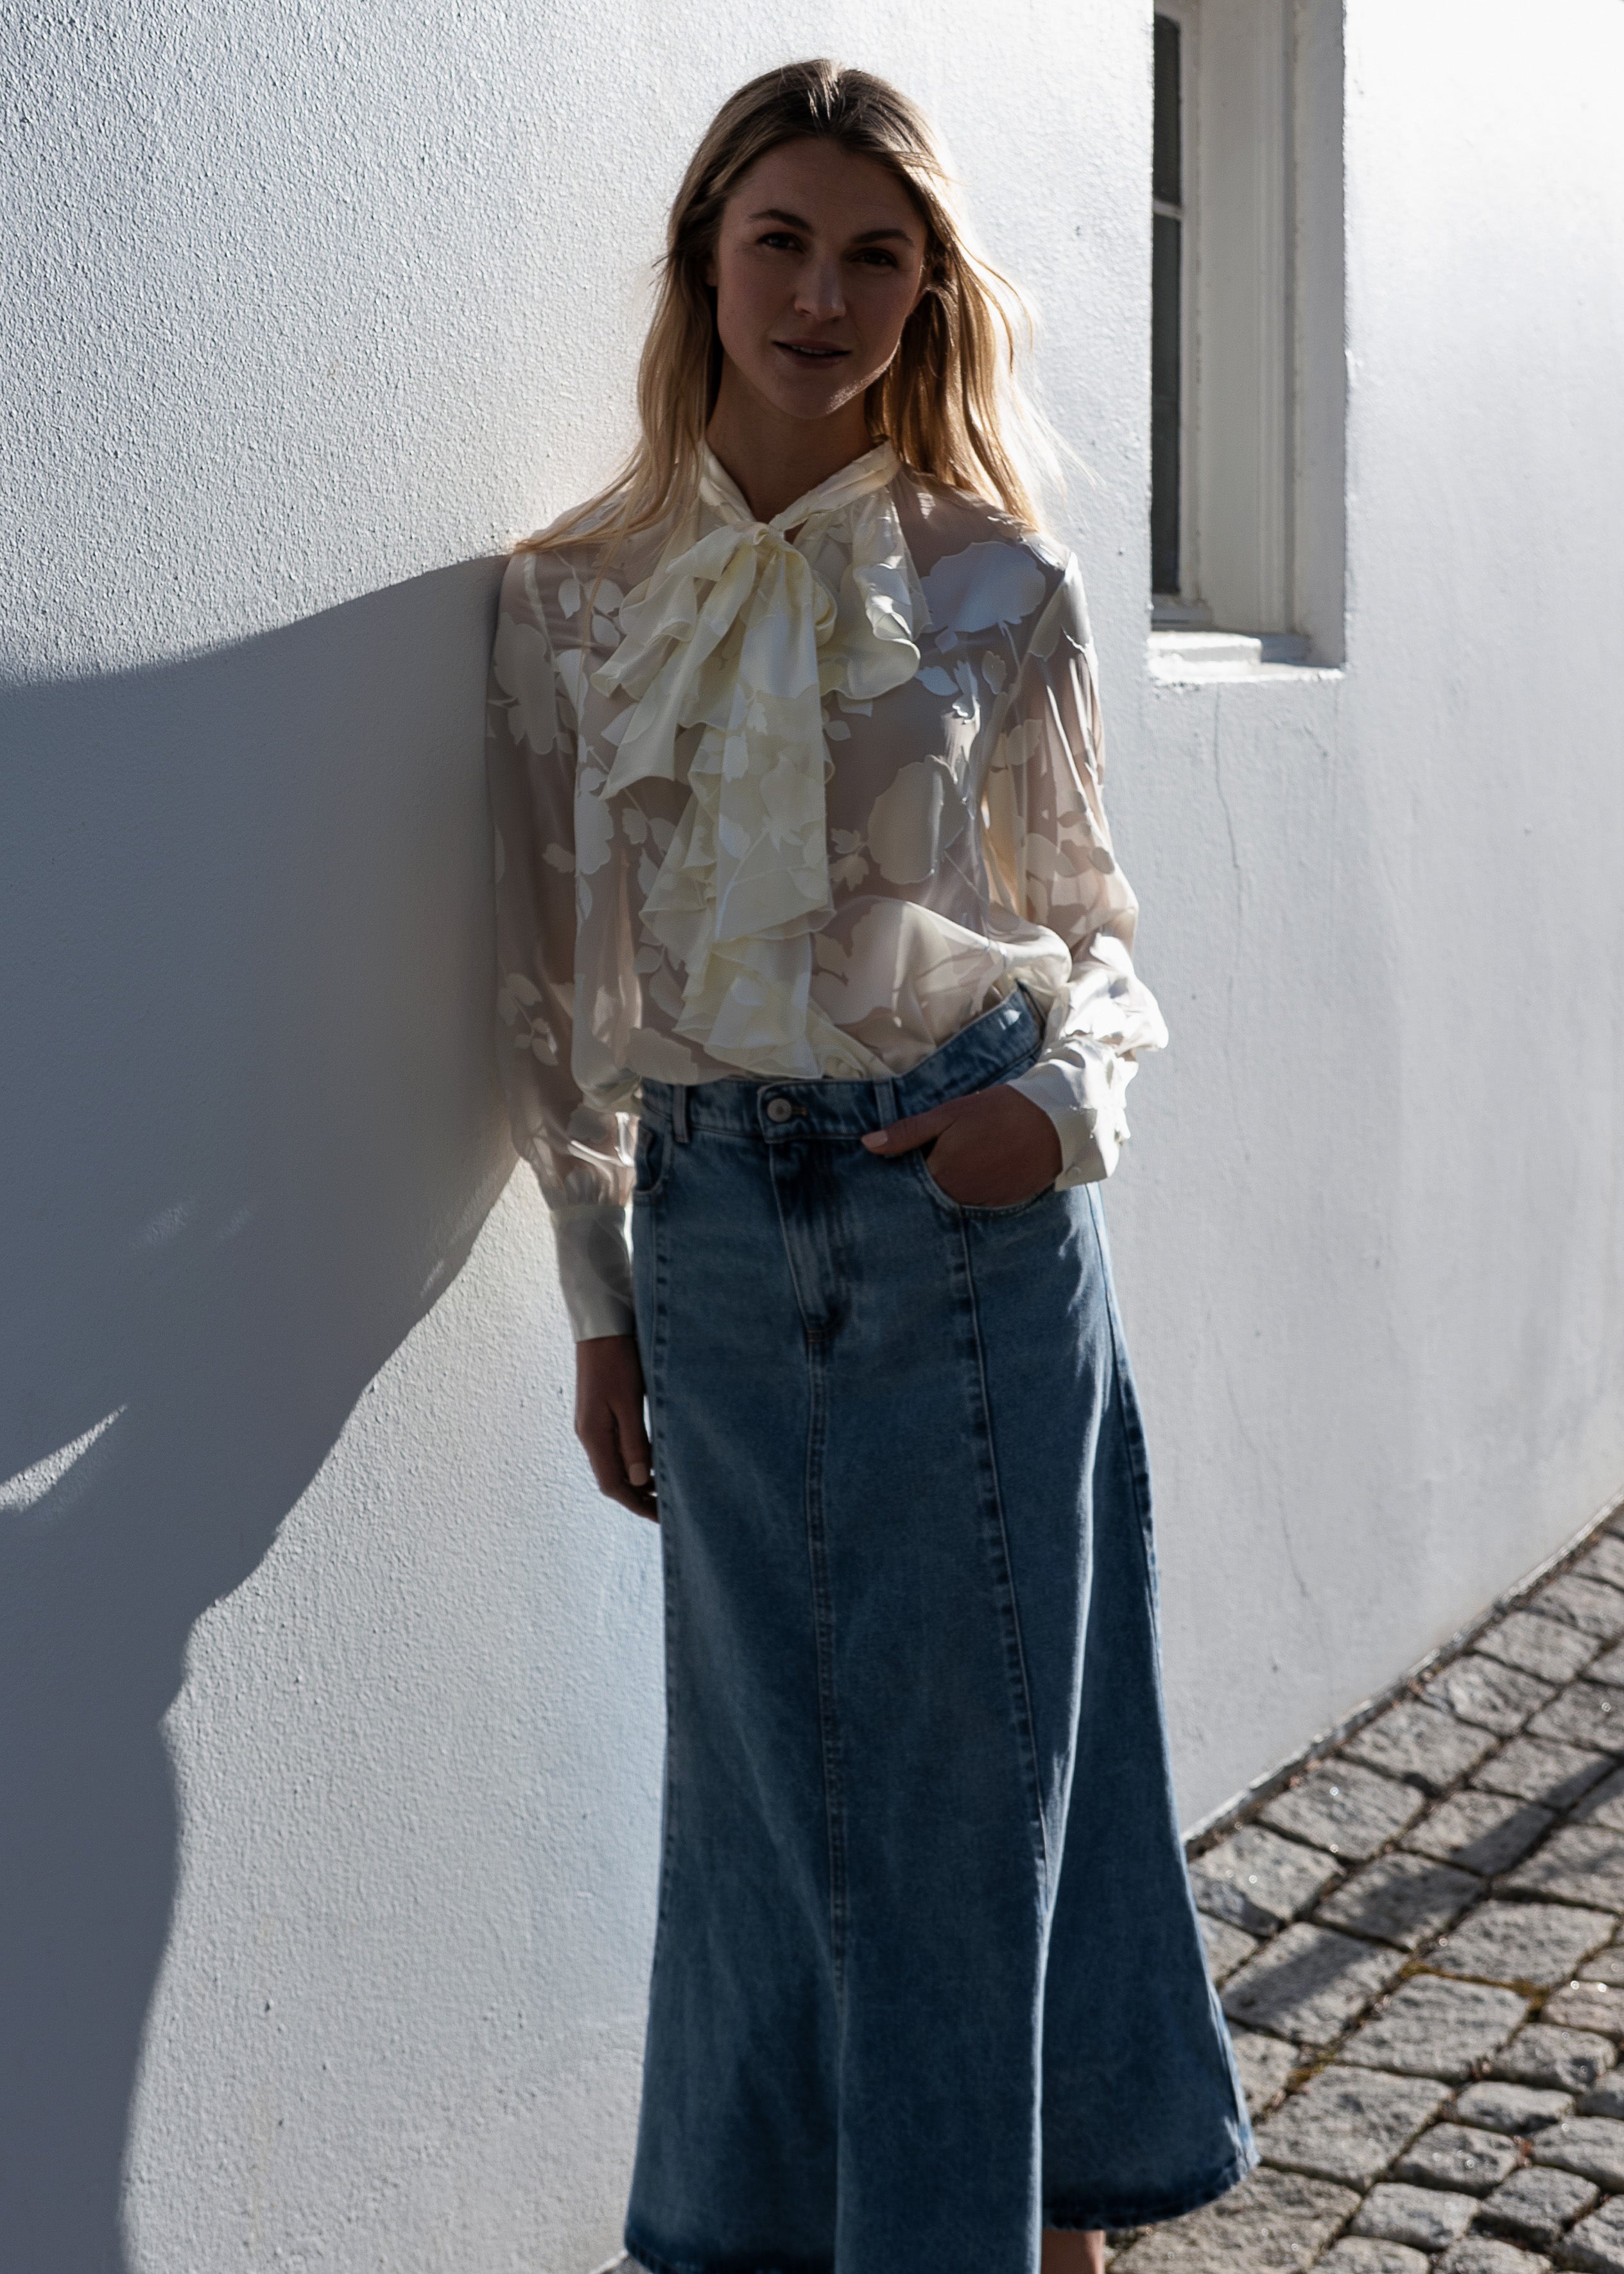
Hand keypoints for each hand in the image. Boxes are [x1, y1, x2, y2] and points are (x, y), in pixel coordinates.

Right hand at [574, 1334, 657, 1521]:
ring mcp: (592, 1424)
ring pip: (613, 1464)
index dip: (637, 1504)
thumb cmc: (618, 1359)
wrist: (602, 1326)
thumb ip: (635, 1442)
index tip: (661, 1516)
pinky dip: (632, 1461)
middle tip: (666, 1508)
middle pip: (611, 1478)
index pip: (613, 1484)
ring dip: (636, 1480)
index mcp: (594, 1435)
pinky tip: (650, 1461)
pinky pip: (614, 1448)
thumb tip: (641, 1481)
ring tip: (663, 1489)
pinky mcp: (599, 1413)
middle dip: (637, 1497)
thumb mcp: (630, 1402)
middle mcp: (589, 1434)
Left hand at [860, 1082, 1061, 1207]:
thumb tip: (868, 1144)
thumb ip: (908, 1133)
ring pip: (953, 1202)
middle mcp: (959, 1198)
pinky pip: (977, 1204)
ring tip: (959, 1165)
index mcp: (941, 1174)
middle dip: (924, 1185)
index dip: (903, 1173)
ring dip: (950, 1189)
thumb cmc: (998, 1112)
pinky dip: (973, 1191)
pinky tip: (979, 1172)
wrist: (1055, 1121)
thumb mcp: (949, 1114)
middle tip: (934, 1160)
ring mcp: (983, 1204)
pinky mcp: (1003, 1204)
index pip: (908, 1185)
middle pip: (930, 1197)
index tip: (898, 1165)